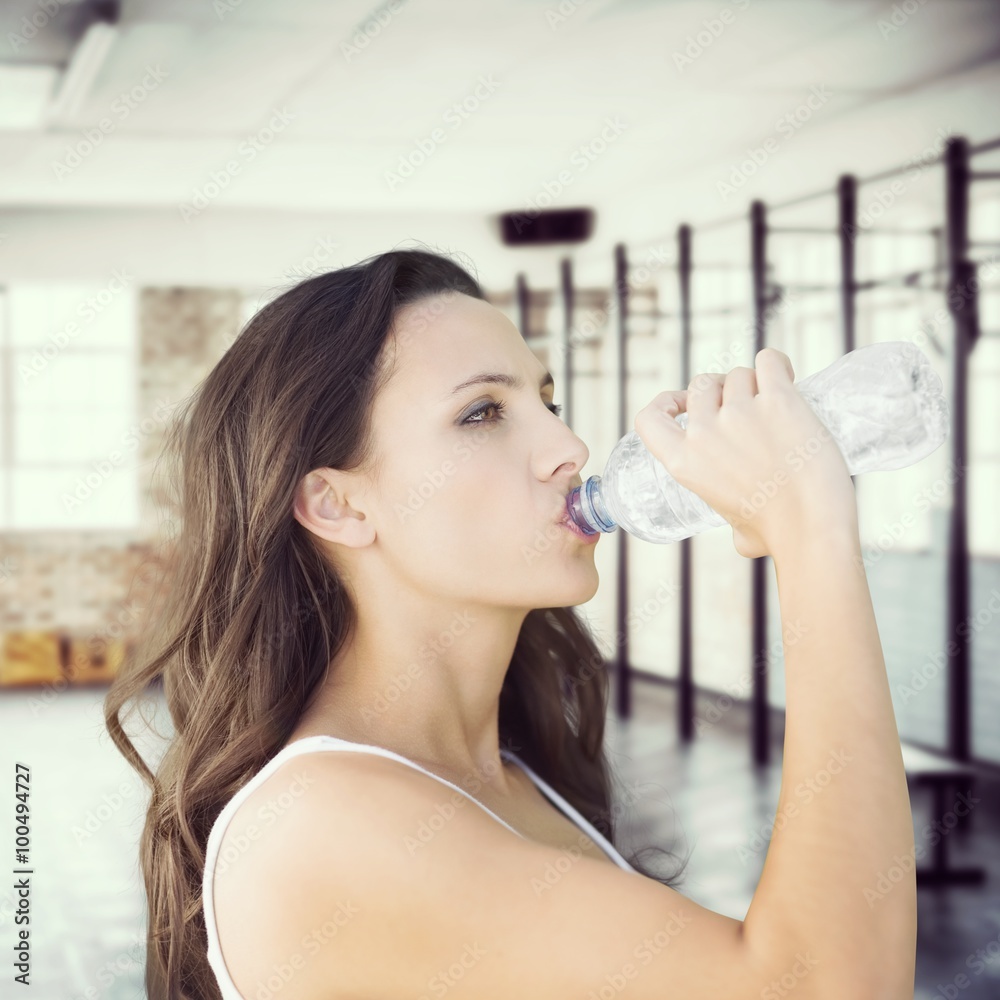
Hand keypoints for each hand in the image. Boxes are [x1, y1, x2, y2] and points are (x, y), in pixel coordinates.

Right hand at [633, 348, 857, 558]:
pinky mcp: (778, 400)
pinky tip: (785, 375)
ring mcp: (740, 413)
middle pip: (702, 385)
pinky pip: (768, 361)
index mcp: (684, 463)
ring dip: (754, 382)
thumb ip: (731, 522)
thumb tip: (743, 540)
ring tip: (774, 403)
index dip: (666, 402)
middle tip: (745, 404)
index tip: (682, 402)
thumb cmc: (777, 534)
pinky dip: (775, 364)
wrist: (812, 527)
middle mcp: (705, 432)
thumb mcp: (733, 526)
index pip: (649, 418)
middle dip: (721, 390)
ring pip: (738, 374)